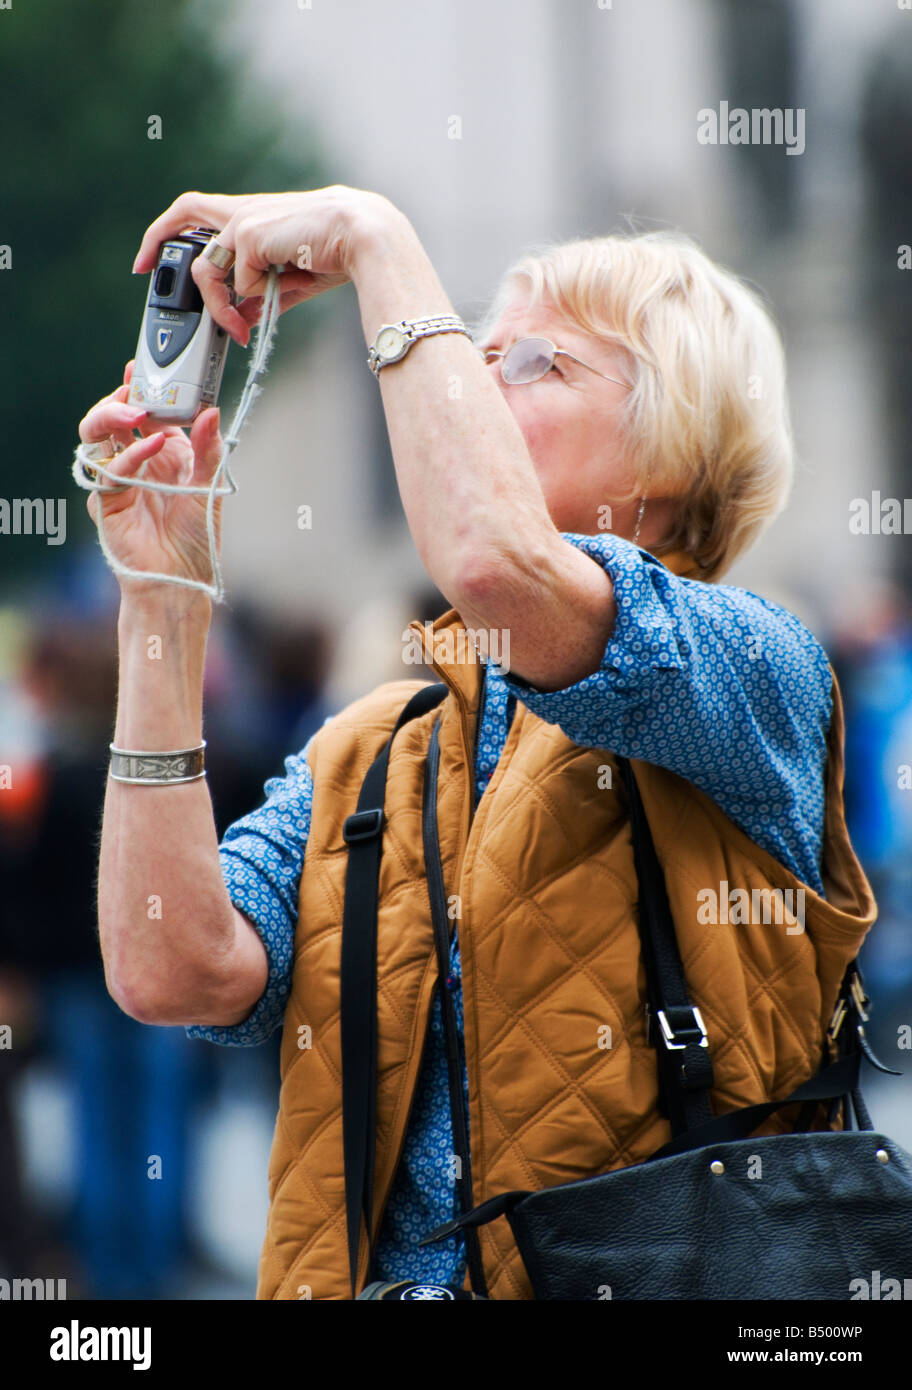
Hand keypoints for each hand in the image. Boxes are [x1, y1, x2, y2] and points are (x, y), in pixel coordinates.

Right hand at [79, 360, 224, 597]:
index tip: (141, 367)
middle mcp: (135, 462)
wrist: (181, 578)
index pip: (142, 412)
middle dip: (120, 398)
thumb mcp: (210, 484)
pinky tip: (152, 446)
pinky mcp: (107, 501)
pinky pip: (109, 471)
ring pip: (96, 437)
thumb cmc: (195, 536)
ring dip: (111, 417)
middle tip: (135, 387)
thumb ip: (210, 448)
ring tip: (135, 410)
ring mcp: (117, 480)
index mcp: (161, 452)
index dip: (139, 388)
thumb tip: (212, 410)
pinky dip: (129, 456)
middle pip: (111, 418)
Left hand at [131, 185, 401, 345]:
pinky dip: (258, 297)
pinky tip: (283, 292)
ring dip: (221, 308)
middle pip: (183, 219)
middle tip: (142, 270)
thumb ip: (261, 297)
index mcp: (250, 215)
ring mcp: (242, 223)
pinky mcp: (249, 236)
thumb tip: (241, 320)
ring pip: (210, 271)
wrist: (361, 236)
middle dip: (157, 244)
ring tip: (239, 330)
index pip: (197, 211)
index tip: (149, 256)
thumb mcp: (290, 279)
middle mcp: (240, 213)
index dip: (168, 229)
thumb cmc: (335, 252)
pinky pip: (240, 282)